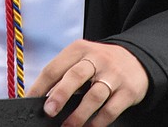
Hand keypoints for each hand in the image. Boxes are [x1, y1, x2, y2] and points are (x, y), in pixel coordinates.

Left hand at [30, 39, 147, 126]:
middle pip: (75, 76)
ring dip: (78, 114)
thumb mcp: (82, 59)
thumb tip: (44, 98)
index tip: (31, 100)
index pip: (55, 67)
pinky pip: (110, 110)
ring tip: (67, 126)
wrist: (136, 60)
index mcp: (79, 49)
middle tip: (49, 111)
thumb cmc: (101, 63)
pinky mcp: (128, 91)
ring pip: (94, 95)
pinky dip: (98, 122)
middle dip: (60, 95)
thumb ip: (65, 74)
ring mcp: (113, 75)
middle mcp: (97, 59)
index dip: (40, 86)